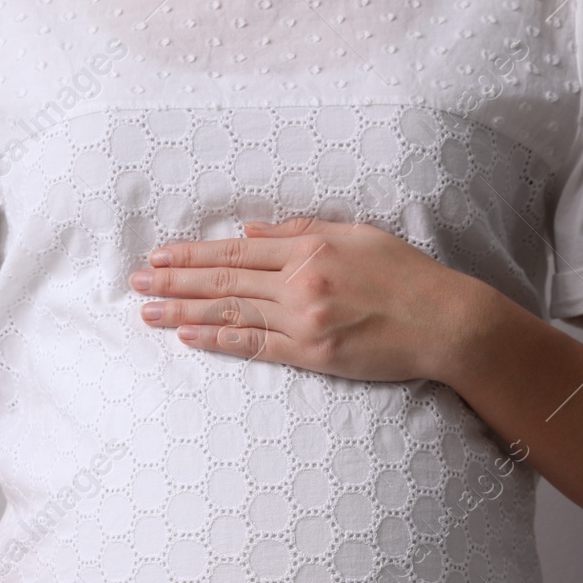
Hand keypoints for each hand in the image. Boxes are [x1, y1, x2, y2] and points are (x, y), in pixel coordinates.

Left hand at [130, 216, 481, 383]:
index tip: (159, 256)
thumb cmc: (407, 276)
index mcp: (310, 248)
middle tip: (136, 282)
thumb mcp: (358, 235)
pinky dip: (219, 340)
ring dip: (184, 311)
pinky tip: (188, 337)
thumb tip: (249, 228)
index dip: (193, 254)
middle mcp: (301, 281)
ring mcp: (304, 319)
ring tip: (147, 311)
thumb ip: (302, 230)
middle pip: (224, 279)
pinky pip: (255, 346)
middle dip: (174, 280)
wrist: (446, 322)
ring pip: (231, 312)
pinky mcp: (312, 353)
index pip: (237, 250)